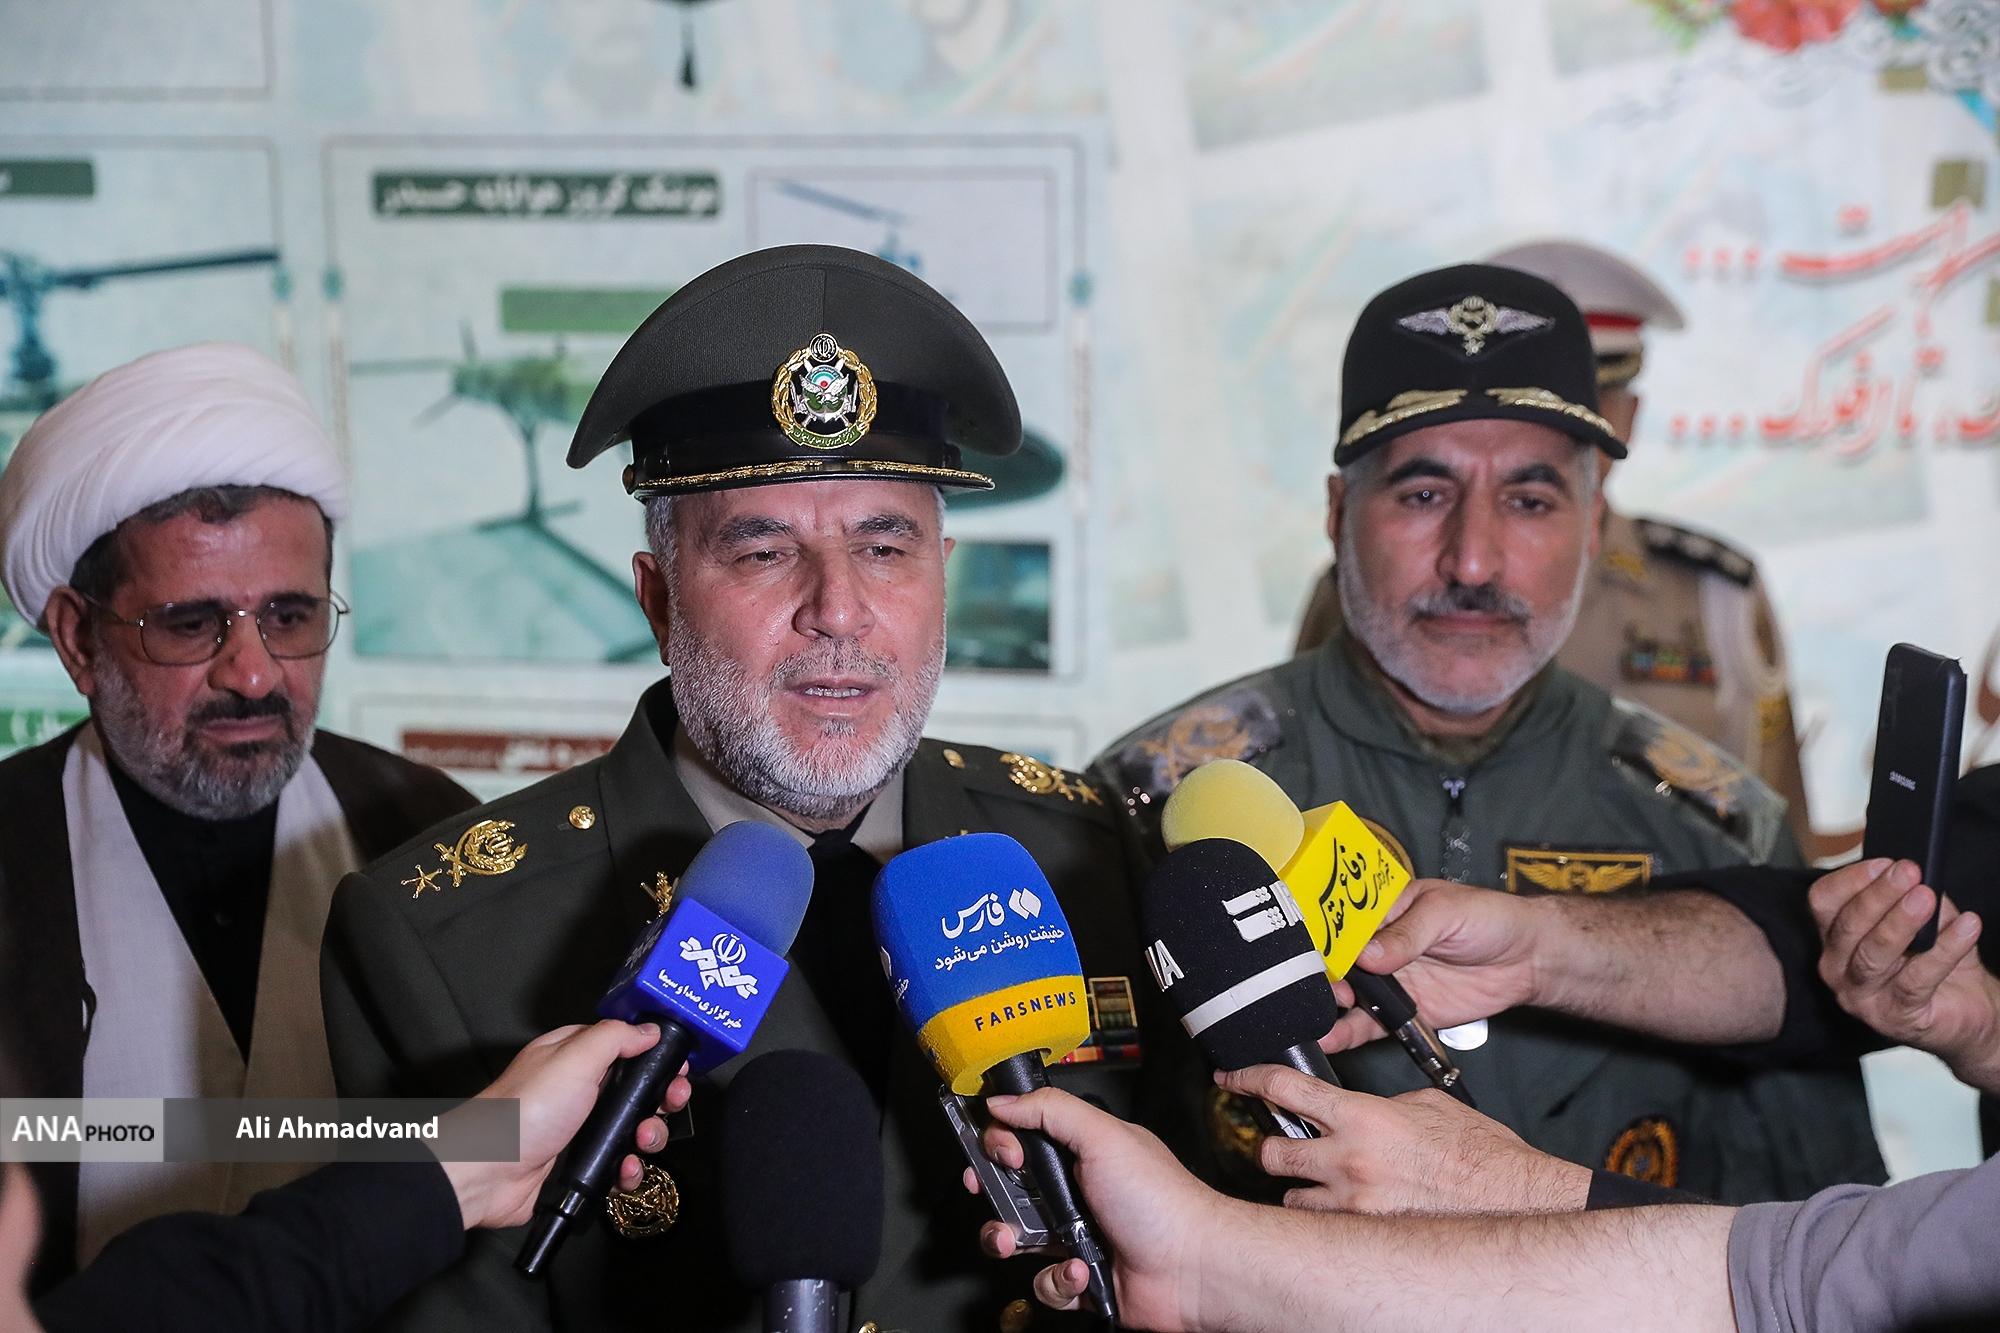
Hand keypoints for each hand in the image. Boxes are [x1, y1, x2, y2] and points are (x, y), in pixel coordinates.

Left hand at [441, 1020, 692, 1230]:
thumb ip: (615, 1037)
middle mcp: (580, 1090)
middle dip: (661, 1098)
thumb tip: (649, 1029)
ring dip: (648, 1135)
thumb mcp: (575, 1059)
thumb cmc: (522, 1112)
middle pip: (638, 1089)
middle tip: (670, 1103)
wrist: (488, 1172)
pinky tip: (624, 1169)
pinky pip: (617, 1163)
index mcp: (576, 1056)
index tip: (677, 1067)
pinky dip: (628, 1168)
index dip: (656, 1055)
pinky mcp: (579, 1163)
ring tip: (643, 1141)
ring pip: (632, 1128)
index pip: (627, 1046)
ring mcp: (580, 1128)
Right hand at [963, 1088, 1233, 1330]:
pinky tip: (1081, 1272)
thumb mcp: (1103, 1136)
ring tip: (1016, 1240)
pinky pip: (1044, 1283)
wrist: (1193, 1269)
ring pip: (1015, 1239)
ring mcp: (1076, 1236)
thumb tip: (1003, 1099)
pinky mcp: (1080, 1279)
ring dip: (1008, 1240)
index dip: (1000, 1142)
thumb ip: (1050, 1110)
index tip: (1004, 1152)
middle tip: (986, 1192)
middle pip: (1009, 1188)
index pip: (1021, 1137)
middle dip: (990, 1192)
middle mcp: (1075, 1191)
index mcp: (1081, 1151)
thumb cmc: (1160, 1200)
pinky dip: (1058, 1281)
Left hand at [1219, 1065, 1589, 1214]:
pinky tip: (1350, 1215)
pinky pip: (1325, 1228)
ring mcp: (1354, 1204)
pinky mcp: (1366, 1236)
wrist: (1514, 1200)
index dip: (1247, 1078)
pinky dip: (1329, 1221)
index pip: (1284, 1087)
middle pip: (1271, 1152)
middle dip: (1272, 1149)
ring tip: (1325, 1188)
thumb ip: (1381, 1104)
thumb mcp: (1426, 1106)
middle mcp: (1349, 1160)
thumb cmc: (1481, 1155)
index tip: (1230, 1078)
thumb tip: (1359, 1108)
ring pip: (1291, 1200)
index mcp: (1362, 1116)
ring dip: (1301, 1192)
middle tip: (1283, 1147)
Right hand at [1323, 879, 1543, 1053]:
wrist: (1528, 959)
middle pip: (1337, 961)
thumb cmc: (1489, 918)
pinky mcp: (1404, 1012)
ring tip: (1313, 1018)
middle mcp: (1378, 946)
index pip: (1340, 921)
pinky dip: (1350, 1034)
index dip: (1319, 936)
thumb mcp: (1446, 913)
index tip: (1304, 951)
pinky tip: (1332, 1039)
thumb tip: (1368, 954)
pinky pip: (1371, 1024)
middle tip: (1312, 989)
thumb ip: (1407, 934)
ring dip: (1329, 1007)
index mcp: (1382, 911)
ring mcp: (1390, 981)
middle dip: (1319, 976)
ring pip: (1349, 996)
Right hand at [1812, 859, 1999, 1093]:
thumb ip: (1915, 896)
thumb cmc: (1936, 962)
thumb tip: (1918, 874)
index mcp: (1836, 938)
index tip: (1886, 863)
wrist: (1970, 1009)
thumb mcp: (1925, 920)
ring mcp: (1861, 997)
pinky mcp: (1895, 1016)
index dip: (1850, 880)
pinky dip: (1944, 950)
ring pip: (1873, 954)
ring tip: (1927, 898)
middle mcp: (1837, 967)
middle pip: (1847, 926)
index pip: (1823, 902)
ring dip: (1901, 922)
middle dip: (1879, 895)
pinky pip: (1916, 980)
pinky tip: (1966, 928)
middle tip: (1910, 872)